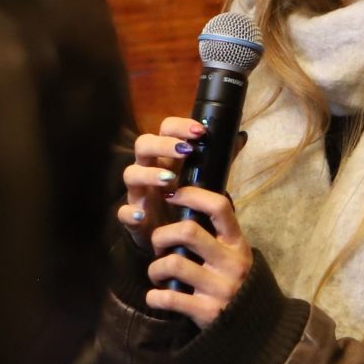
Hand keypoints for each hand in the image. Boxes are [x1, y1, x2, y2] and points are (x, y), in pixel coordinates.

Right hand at [120, 116, 205, 251]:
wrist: (169, 237)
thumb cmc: (184, 201)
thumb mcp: (202, 179)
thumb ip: (218, 159)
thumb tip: (241, 136)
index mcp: (165, 157)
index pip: (164, 130)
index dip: (179, 126)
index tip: (200, 131)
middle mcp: (148, 170)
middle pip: (143, 145)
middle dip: (163, 144)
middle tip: (184, 152)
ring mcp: (138, 193)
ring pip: (130, 174)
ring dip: (149, 174)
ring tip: (169, 180)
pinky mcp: (133, 218)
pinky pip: (123, 212)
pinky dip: (130, 213)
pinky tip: (142, 216)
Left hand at [144, 187, 252, 329]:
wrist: (256, 329)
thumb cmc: (237, 284)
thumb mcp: (236, 256)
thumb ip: (217, 236)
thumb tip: (186, 205)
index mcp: (238, 244)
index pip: (219, 207)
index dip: (192, 195)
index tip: (171, 195)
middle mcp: (231, 263)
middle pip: (187, 231)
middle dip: (161, 236)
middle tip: (158, 247)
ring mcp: (220, 288)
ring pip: (173, 263)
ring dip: (155, 268)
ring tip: (157, 274)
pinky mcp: (207, 311)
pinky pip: (169, 298)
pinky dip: (154, 297)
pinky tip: (156, 297)